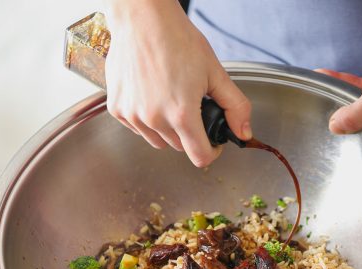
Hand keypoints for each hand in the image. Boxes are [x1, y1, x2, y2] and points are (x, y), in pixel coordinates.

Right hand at [104, 0, 251, 166]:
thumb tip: (244, 132)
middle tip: (192, 107)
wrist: (142, 20)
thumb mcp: (215, 72)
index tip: (213, 143)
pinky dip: (147, 120)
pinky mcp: (117, 109)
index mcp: (181, 113)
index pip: (199, 157)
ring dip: (168, 129)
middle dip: (190, 134)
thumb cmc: (177, 40)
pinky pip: (137, 128)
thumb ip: (235, 106)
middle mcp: (154, 118)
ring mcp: (133, 115)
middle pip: (179, 147)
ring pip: (158, 140)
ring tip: (171, 99)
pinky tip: (152, 96)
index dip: (211, 152)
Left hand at [319, 23, 361, 133]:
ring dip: (340, 95)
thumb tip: (336, 128)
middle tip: (318, 107)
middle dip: (339, 113)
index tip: (327, 125)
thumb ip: (358, 113)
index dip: (347, 133)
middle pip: (361, 122)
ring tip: (321, 86)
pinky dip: (348, 84)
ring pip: (359, 104)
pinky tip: (332, 77)